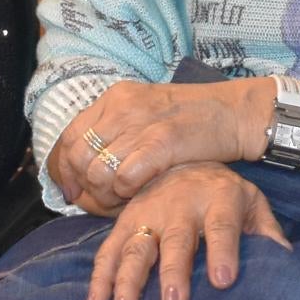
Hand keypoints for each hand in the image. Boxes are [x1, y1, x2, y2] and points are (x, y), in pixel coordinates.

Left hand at [43, 78, 267, 210]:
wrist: (234, 113)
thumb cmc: (192, 120)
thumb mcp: (146, 114)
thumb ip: (116, 132)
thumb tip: (85, 169)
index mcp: (116, 97)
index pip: (71, 135)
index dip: (65, 169)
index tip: (72, 190)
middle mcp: (123, 106)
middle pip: (79, 156)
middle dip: (84, 188)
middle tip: (100, 203)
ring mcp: (141, 122)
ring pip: (98, 171)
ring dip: (105, 195)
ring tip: (121, 202)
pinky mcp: (161, 142)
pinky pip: (124, 178)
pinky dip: (126, 194)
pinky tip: (138, 195)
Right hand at [83, 165, 289, 299]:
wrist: (187, 159)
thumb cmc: (225, 195)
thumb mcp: (253, 204)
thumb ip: (268, 232)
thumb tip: (285, 261)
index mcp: (219, 198)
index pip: (222, 226)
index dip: (223, 251)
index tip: (223, 280)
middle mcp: (181, 204)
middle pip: (176, 240)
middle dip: (172, 271)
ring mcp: (148, 213)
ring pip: (136, 247)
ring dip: (128, 281)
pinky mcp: (125, 222)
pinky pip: (108, 251)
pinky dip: (99, 278)